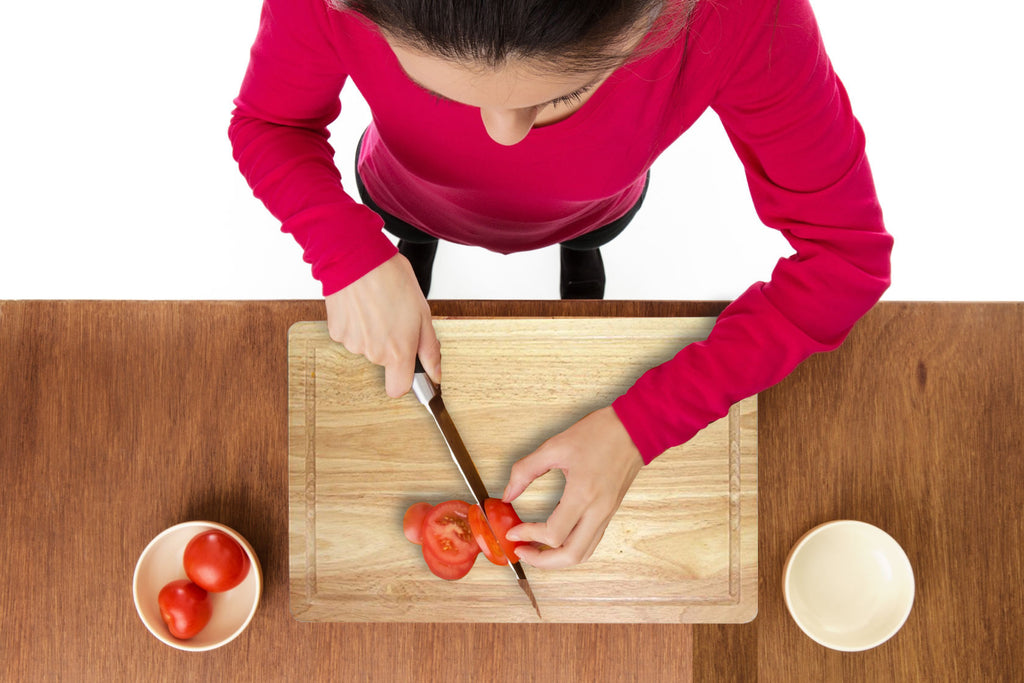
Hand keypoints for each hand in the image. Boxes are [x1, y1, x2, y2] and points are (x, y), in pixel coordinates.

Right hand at [325, 253, 440, 396]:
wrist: (356, 258)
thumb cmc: (392, 279)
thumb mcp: (423, 313)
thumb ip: (429, 349)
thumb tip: (436, 373)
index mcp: (398, 352)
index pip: (398, 389)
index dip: (405, 378)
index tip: (408, 367)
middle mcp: (373, 353)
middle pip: (384, 362)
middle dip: (391, 344)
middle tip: (395, 317)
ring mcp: (352, 344)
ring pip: (367, 347)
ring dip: (373, 332)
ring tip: (378, 306)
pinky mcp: (337, 332)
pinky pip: (351, 335)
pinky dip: (357, 324)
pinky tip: (362, 305)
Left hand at [501, 406, 642, 568]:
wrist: (636, 429)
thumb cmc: (600, 433)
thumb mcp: (555, 446)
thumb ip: (526, 470)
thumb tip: (508, 493)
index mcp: (583, 494)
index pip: (553, 533)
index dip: (528, 535)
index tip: (513, 531)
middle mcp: (598, 510)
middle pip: (571, 555)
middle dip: (542, 560)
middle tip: (522, 551)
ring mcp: (607, 513)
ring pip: (584, 553)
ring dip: (558, 558)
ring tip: (537, 549)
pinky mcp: (610, 511)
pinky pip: (591, 540)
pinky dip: (571, 547)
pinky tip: (556, 536)